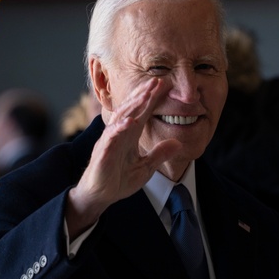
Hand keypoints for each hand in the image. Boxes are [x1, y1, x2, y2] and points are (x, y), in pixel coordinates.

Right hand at [66, 78, 179, 234]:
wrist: (100, 196)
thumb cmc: (118, 180)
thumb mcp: (145, 167)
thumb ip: (159, 154)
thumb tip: (178, 143)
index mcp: (129, 136)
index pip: (142, 113)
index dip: (152, 99)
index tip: (164, 85)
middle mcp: (119, 134)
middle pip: (131, 110)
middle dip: (143, 95)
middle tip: (156, 81)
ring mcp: (110, 142)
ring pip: (121, 119)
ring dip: (133, 106)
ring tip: (145, 95)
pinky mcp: (103, 153)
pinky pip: (110, 138)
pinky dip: (119, 129)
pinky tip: (129, 122)